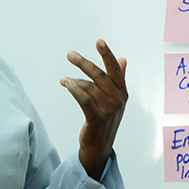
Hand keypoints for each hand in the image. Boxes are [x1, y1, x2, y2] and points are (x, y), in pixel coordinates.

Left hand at [62, 40, 127, 180]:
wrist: (100, 147)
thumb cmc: (106, 120)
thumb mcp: (115, 100)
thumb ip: (119, 79)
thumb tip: (124, 60)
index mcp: (123, 93)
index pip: (115, 70)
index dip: (107, 55)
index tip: (99, 42)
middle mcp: (118, 100)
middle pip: (100, 76)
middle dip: (84, 64)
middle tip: (70, 55)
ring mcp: (109, 110)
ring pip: (89, 88)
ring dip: (74, 82)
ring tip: (64, 80)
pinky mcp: (97, 119)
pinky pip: (85, 100)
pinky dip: (75, 90)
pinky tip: (66, 83)